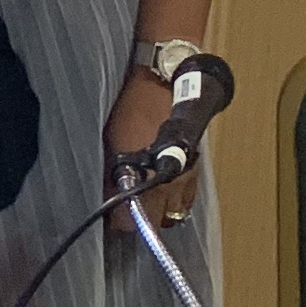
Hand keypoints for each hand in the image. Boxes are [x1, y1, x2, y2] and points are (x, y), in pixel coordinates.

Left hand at [105, 67, 199, 226]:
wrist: (166, 82)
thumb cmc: (135, 110)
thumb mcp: (114, 142)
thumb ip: (113, 175)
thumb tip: (107, 198)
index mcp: (156, 179)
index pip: (139, 220)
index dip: (123, 224)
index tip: (112, 222)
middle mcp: (177, 183)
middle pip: (161, 220)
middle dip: (144, 220)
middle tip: (127, 214)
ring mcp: (191, 176)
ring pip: (177, 209)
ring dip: (161, 210)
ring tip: (145, 203)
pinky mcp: (198, 166)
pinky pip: (187, 194)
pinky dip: (174, 196)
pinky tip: (162, 188)